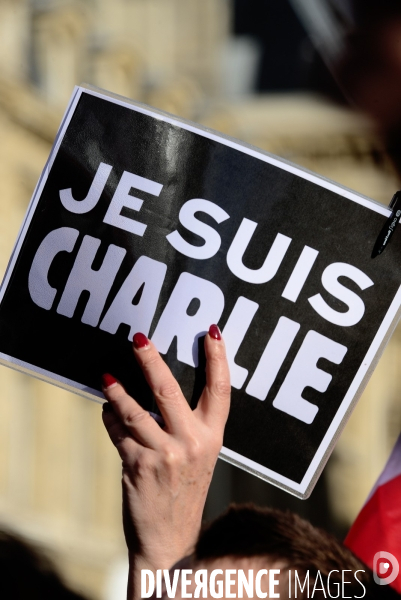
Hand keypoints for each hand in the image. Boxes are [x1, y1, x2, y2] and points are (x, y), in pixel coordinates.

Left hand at [101, 325, 229, 598]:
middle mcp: (192, 443)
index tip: (211, 331)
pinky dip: (110, 417)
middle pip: (168, 390)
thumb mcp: (200, 457)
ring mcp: (164, 455)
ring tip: (107, 376)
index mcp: (212, 437)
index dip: (217, 358)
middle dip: (151, 360)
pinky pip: (119, 431)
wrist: (170, 540)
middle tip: (139, 339)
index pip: (221, 389)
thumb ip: (189, 426)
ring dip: (117, 390)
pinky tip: (107, 409)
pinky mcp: (137, 465)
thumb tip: (162, 386)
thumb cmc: (185, 492)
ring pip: (135, 410)